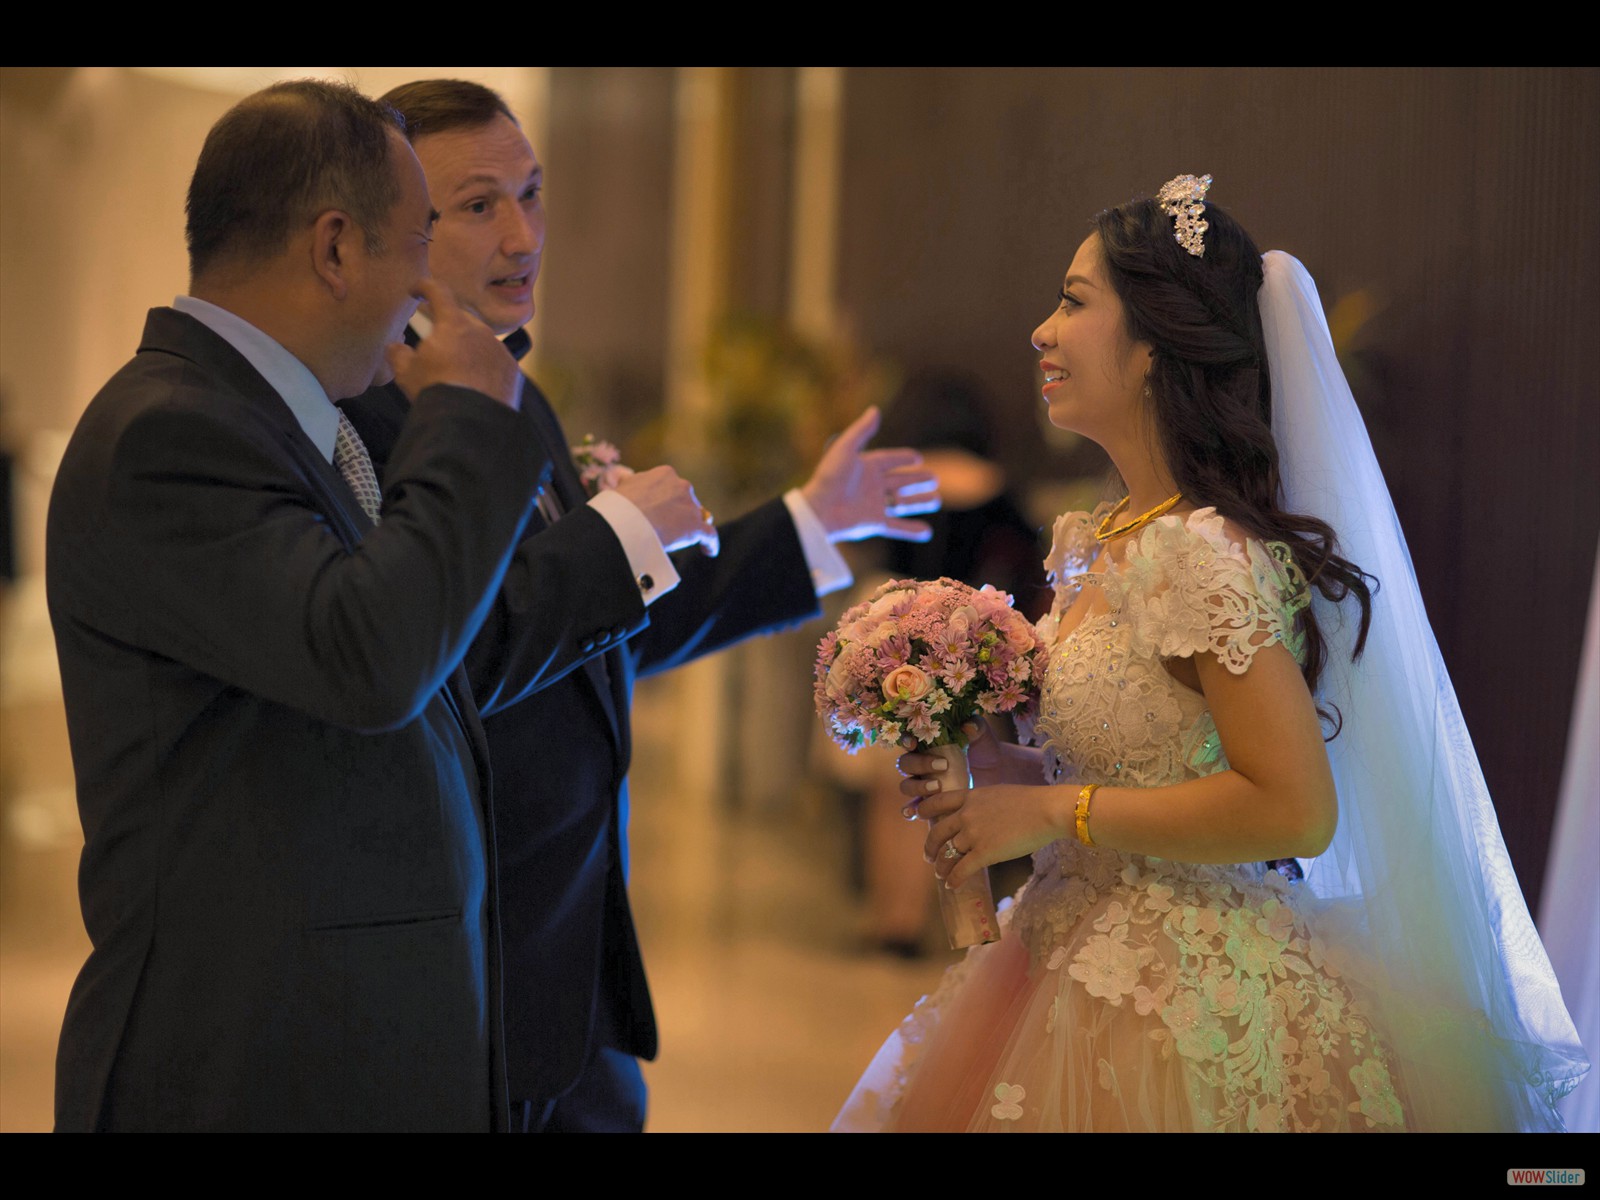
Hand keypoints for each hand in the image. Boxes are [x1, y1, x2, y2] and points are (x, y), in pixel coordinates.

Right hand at [386, 279, 521, 409]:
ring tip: (456, 372)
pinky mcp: (513, 372)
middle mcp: (482, 332)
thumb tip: (396, 347)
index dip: (425, 287)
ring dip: (469, 350)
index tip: (417, 290)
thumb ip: (398, 353)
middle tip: (437, 345)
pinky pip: (496, 363)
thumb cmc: (435, 391)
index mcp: (454, 324)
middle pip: (462, 321)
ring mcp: (500, 351)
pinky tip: (476, 384)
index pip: (439, 292)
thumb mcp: (406, 372)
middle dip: (448, 328)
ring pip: (481, 342)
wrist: (469, 421)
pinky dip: (486, 368)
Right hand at [613, 465, 719, 557]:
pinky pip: (709, 535)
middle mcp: (681, 486)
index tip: (659, 508)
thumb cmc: (616, 506)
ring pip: (697, 516)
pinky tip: (709, 551)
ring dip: (691, 525)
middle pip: (685, 500)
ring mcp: (690, 507)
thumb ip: (630, 486)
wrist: (623, 522)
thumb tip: (624, 483)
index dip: (666, 498)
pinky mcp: (695, 527)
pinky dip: (710, 543)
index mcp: (664, 474)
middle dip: (678, 511)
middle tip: (665, 526)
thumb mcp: (622, 488)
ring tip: (683, 539)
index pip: (671, 486)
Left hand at [800, 407, 940, 542]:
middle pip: (900, 481)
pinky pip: (896, 527)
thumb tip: (875, 410)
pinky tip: (926, 532)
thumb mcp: (846, 449)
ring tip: (937, 499)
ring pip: (902, 503)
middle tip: (935, 478)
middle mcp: (871, 486)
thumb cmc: (830, 477)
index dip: (903, 458)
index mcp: (866, 466)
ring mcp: (873, 505)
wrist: (819, 510)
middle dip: (917, 480)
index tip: (918, 458)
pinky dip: (911, 529)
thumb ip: (862, 431)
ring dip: (919, 502)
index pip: (889, 460)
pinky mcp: (873, 523)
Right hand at [894, 722, 1004, 815]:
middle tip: (943, 766)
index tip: (913, 743)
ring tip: (938, 787)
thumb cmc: (985, 750)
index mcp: (927, 743)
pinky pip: (912, 808)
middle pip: (905, 763)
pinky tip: (915, 812)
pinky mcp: (929, 803)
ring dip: (917, 787)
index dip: (906, 740)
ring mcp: (923, 784)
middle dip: (918, 764)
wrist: (997, 775)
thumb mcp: (982, 736)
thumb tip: (968, 726)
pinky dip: (909, 811)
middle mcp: (920, 764)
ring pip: (907, 786)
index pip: (909, 739)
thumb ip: (976, 727)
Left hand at [918, 783, 1067, 889]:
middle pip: (938, 831)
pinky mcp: (984, 853)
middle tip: (928, 856)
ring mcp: (973, 834)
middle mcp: (966, 814)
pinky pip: (961, 869)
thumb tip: (981, 814)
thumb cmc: (1031, 802)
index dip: (925, 809)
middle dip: (930, 846)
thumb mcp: (999, 793)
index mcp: (971, 796)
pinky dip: (954, 879)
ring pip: (948, 853)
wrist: (1046, 811)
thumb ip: (984, 803)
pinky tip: (951, 885)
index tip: (918, 815)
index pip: (939, 801)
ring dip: (941, 866)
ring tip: (940, 873)